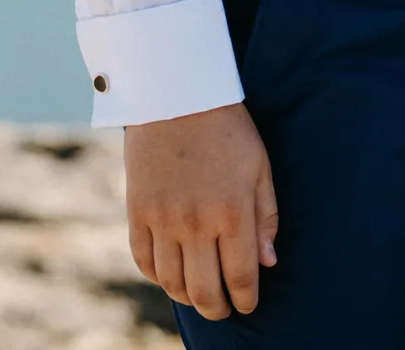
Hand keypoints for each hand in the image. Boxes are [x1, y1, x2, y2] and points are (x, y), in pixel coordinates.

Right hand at [125, 102, 278, 320]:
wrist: (177, 94)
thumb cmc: (228, 129)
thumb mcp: (259, 166)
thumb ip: (266, 216)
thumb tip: (268, 263)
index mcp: (233, 210)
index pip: (240, 276)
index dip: (246, 298)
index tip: (248, 305)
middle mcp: (197, 222)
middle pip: (204, 289)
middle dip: (217, 308)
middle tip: (223, 310)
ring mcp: (163, 219)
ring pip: (172, 283)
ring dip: (187, 298)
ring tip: (198, 296)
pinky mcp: (137, 212)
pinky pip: (144, 262)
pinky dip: (157, 278)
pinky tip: (170, 276)